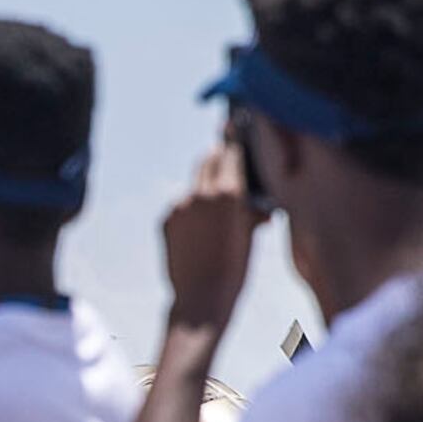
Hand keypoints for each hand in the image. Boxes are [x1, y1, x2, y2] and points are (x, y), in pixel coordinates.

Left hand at [161, 144, 259, 335]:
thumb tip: (256, 201)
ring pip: (195, 182)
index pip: (230, 151)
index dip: (233, 136)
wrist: (200, 299)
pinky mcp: (166, 218)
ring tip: (217, 208)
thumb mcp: (250, 234)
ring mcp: (179, 205)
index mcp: (227, 193)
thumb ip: (251, 208)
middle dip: (218, 156)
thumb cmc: (234, 270)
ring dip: (206, 186)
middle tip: (227, 158)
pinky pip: (182, 203)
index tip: (233, 122)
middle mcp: (200, 193)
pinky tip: (202, 230)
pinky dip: (192, 208)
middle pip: (208, 158)